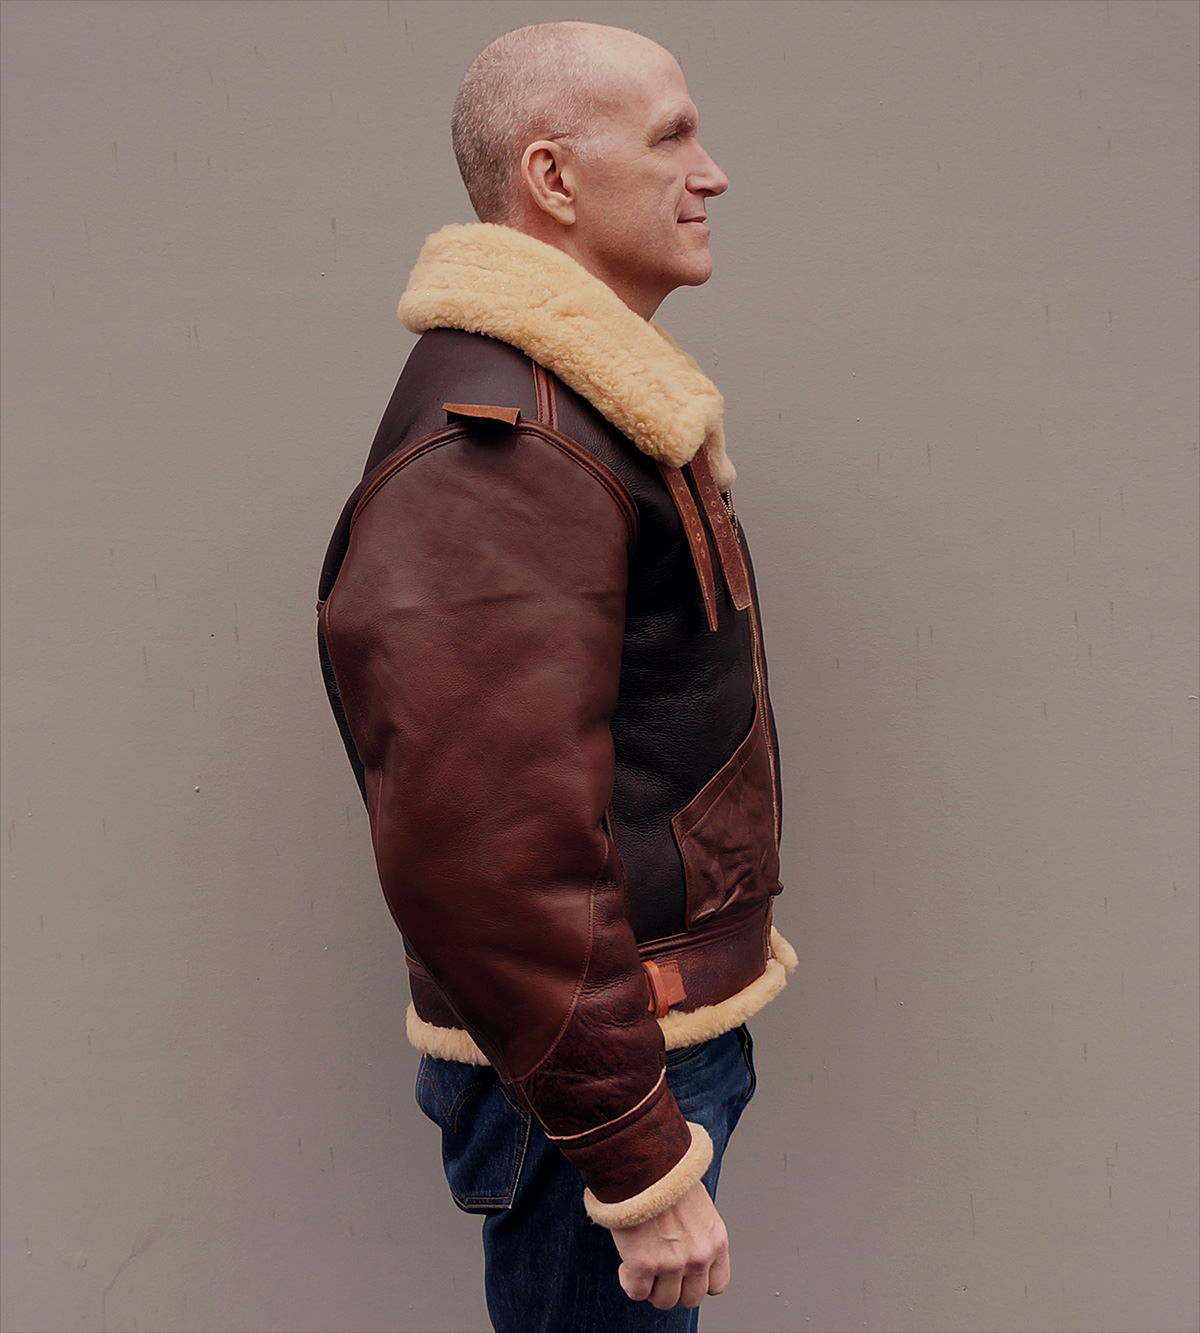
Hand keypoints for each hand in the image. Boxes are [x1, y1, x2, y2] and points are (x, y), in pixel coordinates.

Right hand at [611, 1182, 729, 1309]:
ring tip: (641, 1264)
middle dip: (673, 1287)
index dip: (696, 1281)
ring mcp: (671, 1263)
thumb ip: (697, 1233)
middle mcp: (698, 1256)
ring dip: (650, 1286)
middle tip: (658, 1270)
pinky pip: (636, 1292)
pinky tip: (627, 1263)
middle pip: (690, 1298)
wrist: (644, 1159)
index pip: (717, 1285)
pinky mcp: (643, 1264)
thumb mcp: (698, 1204)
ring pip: (663, 1300)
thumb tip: (683, 1249)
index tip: (683, 1272)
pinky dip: (629, 1281)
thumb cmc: (667, 1173)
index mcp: (716, 1240)